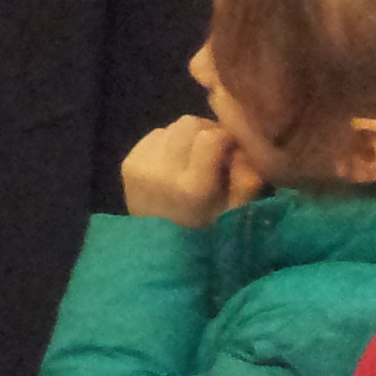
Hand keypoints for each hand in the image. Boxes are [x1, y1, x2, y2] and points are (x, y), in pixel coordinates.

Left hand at [122, 115, 259, 227]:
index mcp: (192, 187)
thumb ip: (247, 179)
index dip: (227, 138)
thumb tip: (244, 147)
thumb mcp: (237, 213)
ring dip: (188, 138)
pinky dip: (170, 143)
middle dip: (208, 133)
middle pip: (190, 124)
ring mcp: (140, 165)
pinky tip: (176, 163)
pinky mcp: (127, 163)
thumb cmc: (206, 235)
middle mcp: (161, 171)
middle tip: (218, 153)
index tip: (235, 151)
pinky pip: (155, 135)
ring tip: (196, 159)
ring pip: (172, 127)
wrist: (158, 251)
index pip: (211, 136)